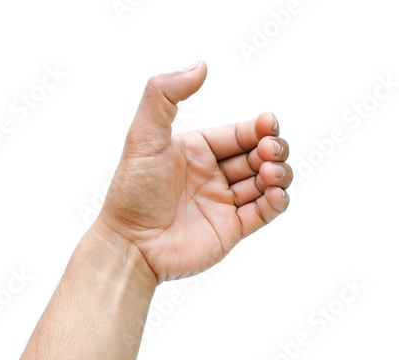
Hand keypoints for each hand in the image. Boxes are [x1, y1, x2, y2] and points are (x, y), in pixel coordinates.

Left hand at [98, 61, 291, 282]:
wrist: (129, 244)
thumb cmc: (133, 191)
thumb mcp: (143, 136)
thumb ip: (164, 96)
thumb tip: (200, 66)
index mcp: (196, 151)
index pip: (238, 133)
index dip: (257, 128)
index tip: (268, 125)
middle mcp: (212, 175)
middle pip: (256, 155)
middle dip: (271, 149)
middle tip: (269, 151)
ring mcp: (223, 203)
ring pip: (265, 182)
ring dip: (277, 173)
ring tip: (271, 172)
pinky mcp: (231, 229)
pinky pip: (263, 212)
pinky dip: (276, 202)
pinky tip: (276, 194)